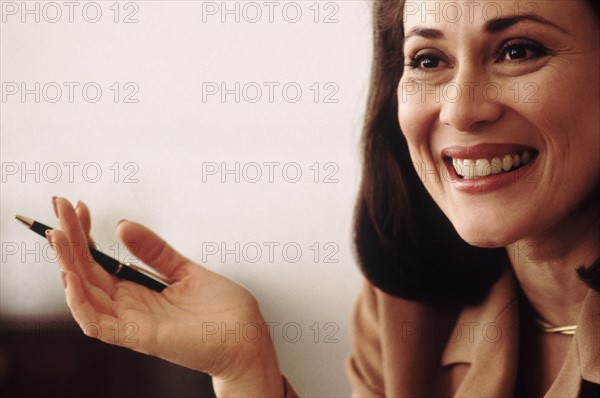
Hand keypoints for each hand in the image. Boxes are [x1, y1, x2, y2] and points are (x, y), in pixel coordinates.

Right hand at [48, 197, 282, 396]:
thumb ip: (155, 251)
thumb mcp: (185, 269)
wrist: (247, 337)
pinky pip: (98, 324)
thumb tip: (124, 225)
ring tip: (58, 235)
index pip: (98, 261)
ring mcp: (132, 322)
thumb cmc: (220, 310)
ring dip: (67, 265)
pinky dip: (80, 302)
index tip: (79, 207)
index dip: (85, 235)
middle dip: (69, 240)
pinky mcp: (140, 337)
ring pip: (84, 295)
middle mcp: (128, 306)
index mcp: (137, 291)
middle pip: (85, 272)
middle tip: (59, 206)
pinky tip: (72, 276)